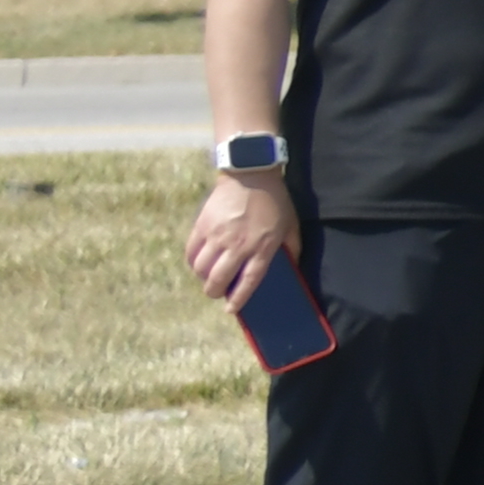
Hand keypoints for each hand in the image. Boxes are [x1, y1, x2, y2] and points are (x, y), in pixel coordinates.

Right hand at [185, 171, 296, 307]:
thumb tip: (292, 266)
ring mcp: (217, 236)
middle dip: (215, 292)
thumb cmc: (275, 201)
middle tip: (216, 293)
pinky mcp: (202, 225)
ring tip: (208, 277)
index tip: (231, 310)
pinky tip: (198, 262)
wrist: (251, 174)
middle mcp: (237, 245)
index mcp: (262, 248)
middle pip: (218, 279)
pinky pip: (191, 251)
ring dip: (203, 278)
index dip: (239, 299)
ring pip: (201, 269)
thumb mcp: (291, 225)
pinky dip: (193, 261)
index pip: (248, 281)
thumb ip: (292, 248)